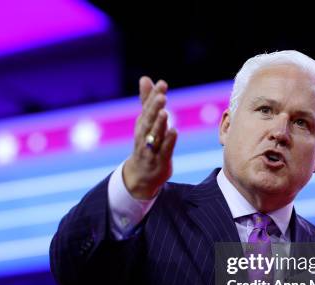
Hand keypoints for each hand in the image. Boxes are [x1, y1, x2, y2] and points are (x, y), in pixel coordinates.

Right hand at [122, 76, 177, 198]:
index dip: (154, 96)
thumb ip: (146, 100)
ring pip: (154, 136)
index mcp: (142, 124)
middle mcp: (144, 135)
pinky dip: (168, 141)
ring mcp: (151, 149)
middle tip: (161, 96)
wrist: (141, 175)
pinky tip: (174, 132)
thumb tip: (145, 78)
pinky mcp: (159, 161)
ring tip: (165, 112)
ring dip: (159, 124)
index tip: (162, 83)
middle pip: (149, 120)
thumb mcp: (146, 122)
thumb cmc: (146, 144)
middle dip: (154, 108)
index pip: (148, 108)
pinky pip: (163, 150)